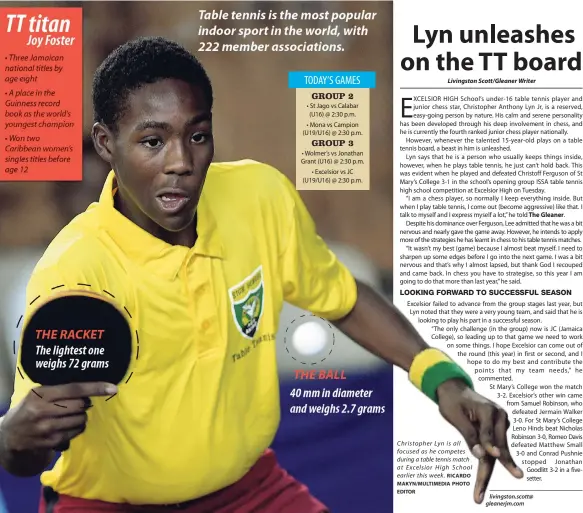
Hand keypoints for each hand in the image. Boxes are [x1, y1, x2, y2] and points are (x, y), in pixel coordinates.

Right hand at [1, 382, 115, 453]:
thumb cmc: (29, 408)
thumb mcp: (38, 394)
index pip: (74, 389)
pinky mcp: (50, 442)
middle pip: (80, 405)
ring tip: (70, 415)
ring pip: (80, 420)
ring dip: (81, 416)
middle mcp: (42, 411)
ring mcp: (46, 429)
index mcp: (40, 394)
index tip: (112, 387)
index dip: (95, 388)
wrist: (9, 435)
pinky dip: (76, 428)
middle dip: (85, 404)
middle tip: (81, 403)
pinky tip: (66, 426)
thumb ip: (59, 389)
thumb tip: (90, 386)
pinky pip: (75, 433)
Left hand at [436, 379, 522, 503]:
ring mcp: (502, 422)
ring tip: (479, 491)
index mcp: (488, 410)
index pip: (488, 434)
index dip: (489, 446)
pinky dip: (493, 459)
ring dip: (493, 469)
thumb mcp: (455, 416)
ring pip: (499, 450)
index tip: (494, 455)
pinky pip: (497, 446)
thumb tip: (480, 455)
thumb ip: (469, 435)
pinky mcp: (500, 428)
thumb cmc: (452, 401)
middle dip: (492, 470)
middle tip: (488, 490)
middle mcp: (499, 416)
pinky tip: (484, 470)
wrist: (454, 389)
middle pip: (498, 447)